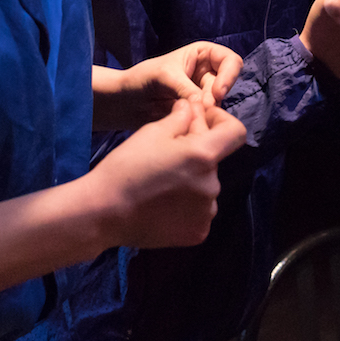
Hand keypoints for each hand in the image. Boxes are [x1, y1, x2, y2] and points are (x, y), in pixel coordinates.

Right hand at [91, 97, 247, 248]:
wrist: (104, 212)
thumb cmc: (126, 167)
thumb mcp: (152, 132)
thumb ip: (181, 118)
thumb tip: (193, 107)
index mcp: (204, 157)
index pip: (236, 132)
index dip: (221, 122)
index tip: (200, 122)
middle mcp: (212, 185)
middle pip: (213, 161)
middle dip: (196, 153)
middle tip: (166, 154)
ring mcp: (207, 212)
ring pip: (206, 187)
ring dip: (191, 180)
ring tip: (160, 183)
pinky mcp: (198, 233)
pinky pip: (200, 211)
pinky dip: (187, 205)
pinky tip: (163, 204)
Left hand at [92, 42, 242, 128]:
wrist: (125, 104)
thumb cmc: (141, 79)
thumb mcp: (163, 77)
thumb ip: (186, 88)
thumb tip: (208, 105)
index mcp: (202, 54)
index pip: (231, 61)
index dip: (229, 77)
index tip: (218, 94)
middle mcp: (207, 74)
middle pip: (226, 86)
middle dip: (214, 99)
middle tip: (199, 110)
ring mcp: (203, 95)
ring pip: (219, 105)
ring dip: (206, 113)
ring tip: (187, 117)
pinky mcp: (198, 114)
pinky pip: (210, 119)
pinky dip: (201, 123)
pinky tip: (186, 126)